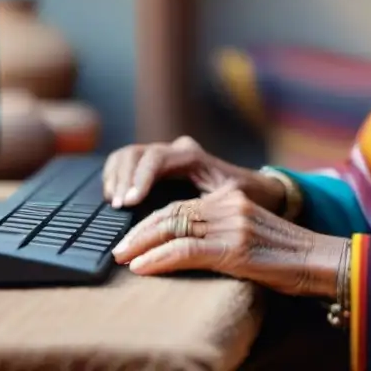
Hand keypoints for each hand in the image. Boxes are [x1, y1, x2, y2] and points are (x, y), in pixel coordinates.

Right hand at [102, 135, 285, 212]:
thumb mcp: (229, 201)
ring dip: (116, 177)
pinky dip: (116, 177)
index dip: (139, 179)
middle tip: (118, 206)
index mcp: (192, 156)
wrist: (257, 191)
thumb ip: (205, 205)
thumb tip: (177, 219)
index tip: (129, 202)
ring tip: (114, 203)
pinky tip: (114, 198)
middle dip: (123, 179)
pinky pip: (127, 163)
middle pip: (136, 153)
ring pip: (128, 155)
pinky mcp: (157, 167)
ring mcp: (165, 156)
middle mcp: (176, 151)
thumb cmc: (247, 198)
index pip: (156, 159)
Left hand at [112, 183, 344, 299]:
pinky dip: (160, 258)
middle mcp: (229, 204)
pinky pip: (186, 249)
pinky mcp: (235, 246)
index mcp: (231, 199)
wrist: (322, 262)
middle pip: (173, 213)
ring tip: (124, 258)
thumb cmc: (287, 258)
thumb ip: (220, 234)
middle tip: (118, 248)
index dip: (151, 222)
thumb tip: (181, 249)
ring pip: (174, 227)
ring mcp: (233, 223)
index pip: (181, 206)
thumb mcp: (249, 237)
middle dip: (140, 231)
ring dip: (143, 245)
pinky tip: (143, 267)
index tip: (131, 240)